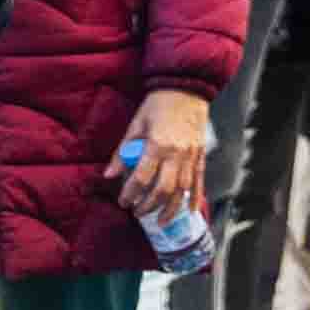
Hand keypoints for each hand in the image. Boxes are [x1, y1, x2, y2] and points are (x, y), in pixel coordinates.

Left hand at [125, 87, 213, 225]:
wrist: (187, 89)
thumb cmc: (158, 105)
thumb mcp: (135, 126)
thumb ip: (122, 153)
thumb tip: (108, 175)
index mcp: (158, 145)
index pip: (142, 178)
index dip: (130, 194)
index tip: (123, 202)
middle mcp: (177, 153)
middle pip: (164, 189)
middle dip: (150, 206)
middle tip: (138, 213)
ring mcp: (192, 155)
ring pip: (183, 189)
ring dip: (171, 208)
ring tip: (161, 220)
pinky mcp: (201, 154)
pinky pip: (199, 180)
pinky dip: (195, 197)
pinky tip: (189, 210)